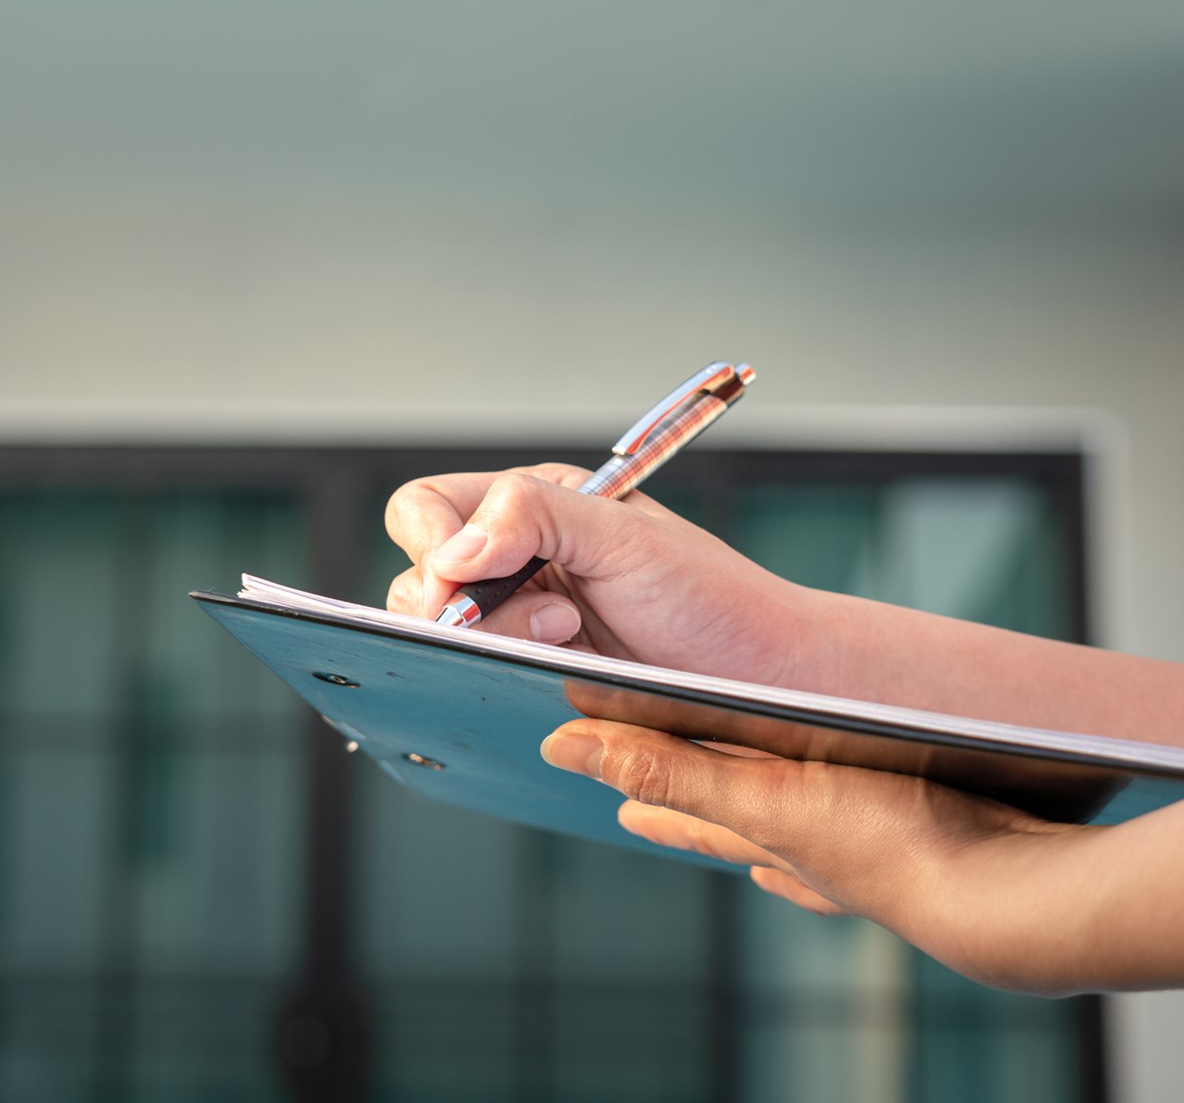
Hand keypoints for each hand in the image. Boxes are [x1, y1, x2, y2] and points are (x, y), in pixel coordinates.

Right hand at [383, 466, 815, 688]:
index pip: (425, 507)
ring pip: (440, 633)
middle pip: (420, 576)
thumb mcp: (626, 535)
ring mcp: (516, 619)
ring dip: (495, 639)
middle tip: (553, 617)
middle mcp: (514, 556)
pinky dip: (495, 676)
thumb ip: (533, 516)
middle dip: (470, 603)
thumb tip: (452, 552)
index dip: (430, 541)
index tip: (464, 578)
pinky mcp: (527, 673)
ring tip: (568, 641)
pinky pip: (471, 675)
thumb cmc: (711, 597)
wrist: (763, 679)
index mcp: (531, 504)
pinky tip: (551, 675)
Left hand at [540, 713, 1104, 995]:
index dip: (640, 793)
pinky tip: (839, 842)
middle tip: (646, 809)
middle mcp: (805, 851)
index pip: (683, 812)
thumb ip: (669, 768)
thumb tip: (566, 750)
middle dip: (689, 809)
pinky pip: (867, 835)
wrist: (1010, 896)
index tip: (601, 786)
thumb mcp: (764, 796)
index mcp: (764, 834)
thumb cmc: (890, 844)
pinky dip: (837, 842)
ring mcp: (864, 854)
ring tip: (740, 831)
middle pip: (729, 823)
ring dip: (763, 824)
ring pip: (794, 832)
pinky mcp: (923, 843)